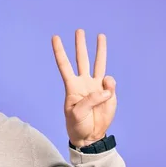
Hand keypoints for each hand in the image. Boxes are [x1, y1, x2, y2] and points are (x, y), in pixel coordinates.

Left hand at [52, 29, 116, 147]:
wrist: (90, 136)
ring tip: (100, 36)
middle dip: (80, 45)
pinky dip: (110, 86)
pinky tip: (108, 92)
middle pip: (82, 59)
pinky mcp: (108, 94)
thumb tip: (106, 88)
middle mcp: (84, 83)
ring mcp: (97, 87)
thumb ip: (91, 100)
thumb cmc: (78, 124)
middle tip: (79, 31)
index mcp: (72, 86)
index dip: (60, 51)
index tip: (55, 37)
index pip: (64, 65)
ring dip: (100, 50)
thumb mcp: (77, 113)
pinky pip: (111, 84)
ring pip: (99, 64)